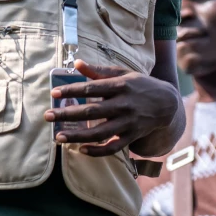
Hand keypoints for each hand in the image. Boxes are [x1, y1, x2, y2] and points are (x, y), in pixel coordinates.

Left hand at [44, 59, 179, 155]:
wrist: (167, 104)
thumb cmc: (141, 85)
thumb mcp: (123, 74)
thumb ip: (99, 71)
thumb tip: (76, 63)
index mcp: (121, 86)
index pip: (92, 88)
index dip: (72, 91)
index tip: (55, 93)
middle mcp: (124, 105)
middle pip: (92, 112)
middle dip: (68, 114)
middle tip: (48, 116)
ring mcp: (128, 123)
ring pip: (100, 133)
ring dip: (78, 136)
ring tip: (58, 137)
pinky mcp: (131, 136)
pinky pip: (113, 147)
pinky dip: (97, 151)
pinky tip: (81, 150)